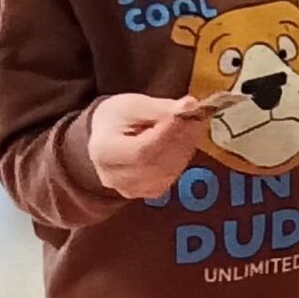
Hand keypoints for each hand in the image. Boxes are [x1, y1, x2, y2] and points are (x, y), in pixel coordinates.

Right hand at [86, 92, 209, 199]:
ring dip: (184, 150)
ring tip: (189, 128)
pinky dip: (181, 160)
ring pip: (167, 173)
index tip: (184, 116)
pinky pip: (170, 178)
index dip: (167, 135)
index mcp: (104, 151)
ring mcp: (129, 189)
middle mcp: (113, 177)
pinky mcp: (145, 193)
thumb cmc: (117, 116)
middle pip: (156, 164)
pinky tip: (181, 144)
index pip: (141, 151)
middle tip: (194, 120)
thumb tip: (191, 105)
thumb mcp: (134, 105)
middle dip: (180, 141)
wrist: (106, 135)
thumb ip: (162, 107)